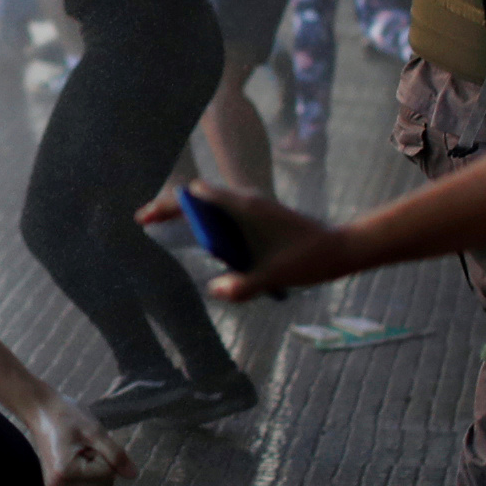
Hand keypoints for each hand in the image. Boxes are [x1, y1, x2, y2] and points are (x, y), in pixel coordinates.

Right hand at [21, 391, 133, 485]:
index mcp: (66, 472)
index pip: (107, 474)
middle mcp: (59, 485)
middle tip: (84, 446)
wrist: (41, 410)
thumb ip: (116, 455)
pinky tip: (78, 461)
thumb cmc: (67, 416)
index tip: (88, 441)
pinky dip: (90, 478)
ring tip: (80, 452)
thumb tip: (134, 475)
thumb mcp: (95, 431)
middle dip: (101, 465)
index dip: (105, 454)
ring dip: (96, 473)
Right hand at [140, 180, 354, 300]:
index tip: (144, 218)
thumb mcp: (274, 275)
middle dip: (169, 207)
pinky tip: (200, 240)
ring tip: (163, 227)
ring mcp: (253, 207)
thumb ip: (243, 286)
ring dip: (187, 213)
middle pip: (197, 195)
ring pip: (210, 203)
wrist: (341, 249)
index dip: (166, 205)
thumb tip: (214, 290)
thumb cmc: (309, 258)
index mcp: (245, 207)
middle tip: (145, 222)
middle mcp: (246, 201)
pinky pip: (223, 213)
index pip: (194, 195)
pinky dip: (205, 221)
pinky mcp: (260, 216)